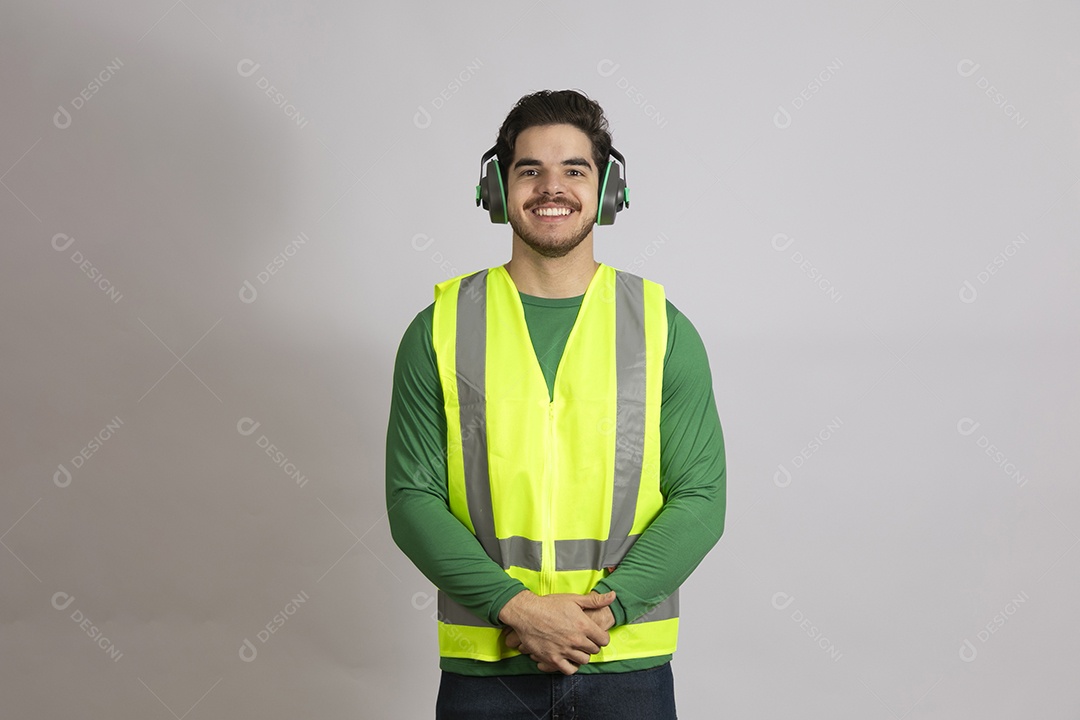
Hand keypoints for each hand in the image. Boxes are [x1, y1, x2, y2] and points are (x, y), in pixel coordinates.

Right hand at [499, 590, 616, 674]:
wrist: (527, 612)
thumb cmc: (549, 604)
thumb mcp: (574, 599)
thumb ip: (595, 600)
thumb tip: (613, 596)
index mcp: (584, 625)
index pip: (604, 640)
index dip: (601, 637)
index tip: (596, 635)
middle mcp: (576, 640)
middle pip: (594, 650)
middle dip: (592, 645)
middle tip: (584, 640)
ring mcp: (564, 650)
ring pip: (584, 660)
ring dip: (582, 655)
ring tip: (576, 648)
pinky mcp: (553, 659)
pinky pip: (569, 670)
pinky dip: (572, 666)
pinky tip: (569, 658)